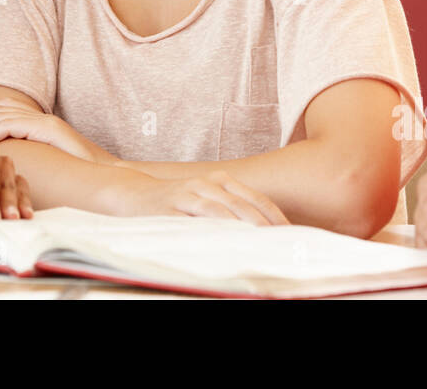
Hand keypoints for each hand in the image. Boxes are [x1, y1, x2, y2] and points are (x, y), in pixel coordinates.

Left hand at [0, 100, 116, 164]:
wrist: (109, 174)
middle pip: (0, 108)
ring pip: (3, 114)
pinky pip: (13, 123)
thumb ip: (31, 160)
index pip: (5, 111)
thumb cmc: (80, 177)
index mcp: (41, 124)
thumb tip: (8, 168)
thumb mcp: (49, 165)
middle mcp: (42, 118)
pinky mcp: (49, 129)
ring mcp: (46, 122)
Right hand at [117, 170, 289, 226]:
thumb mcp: (205, 200)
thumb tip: (263, 233)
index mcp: (221, 181)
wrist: (132, 193)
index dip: (276, 217)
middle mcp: (207, 184)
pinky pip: (196, 218)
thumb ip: (230, 211)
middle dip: (266, 225)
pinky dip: (214, 227)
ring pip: (223, 209)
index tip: (293, 236)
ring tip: (262, 243)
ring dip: (244, 226)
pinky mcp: (171, 207)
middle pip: (244, 205)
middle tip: (283, 244)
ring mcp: (189, 194)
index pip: (257, 199)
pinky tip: (226, 240)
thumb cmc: (175, 202)